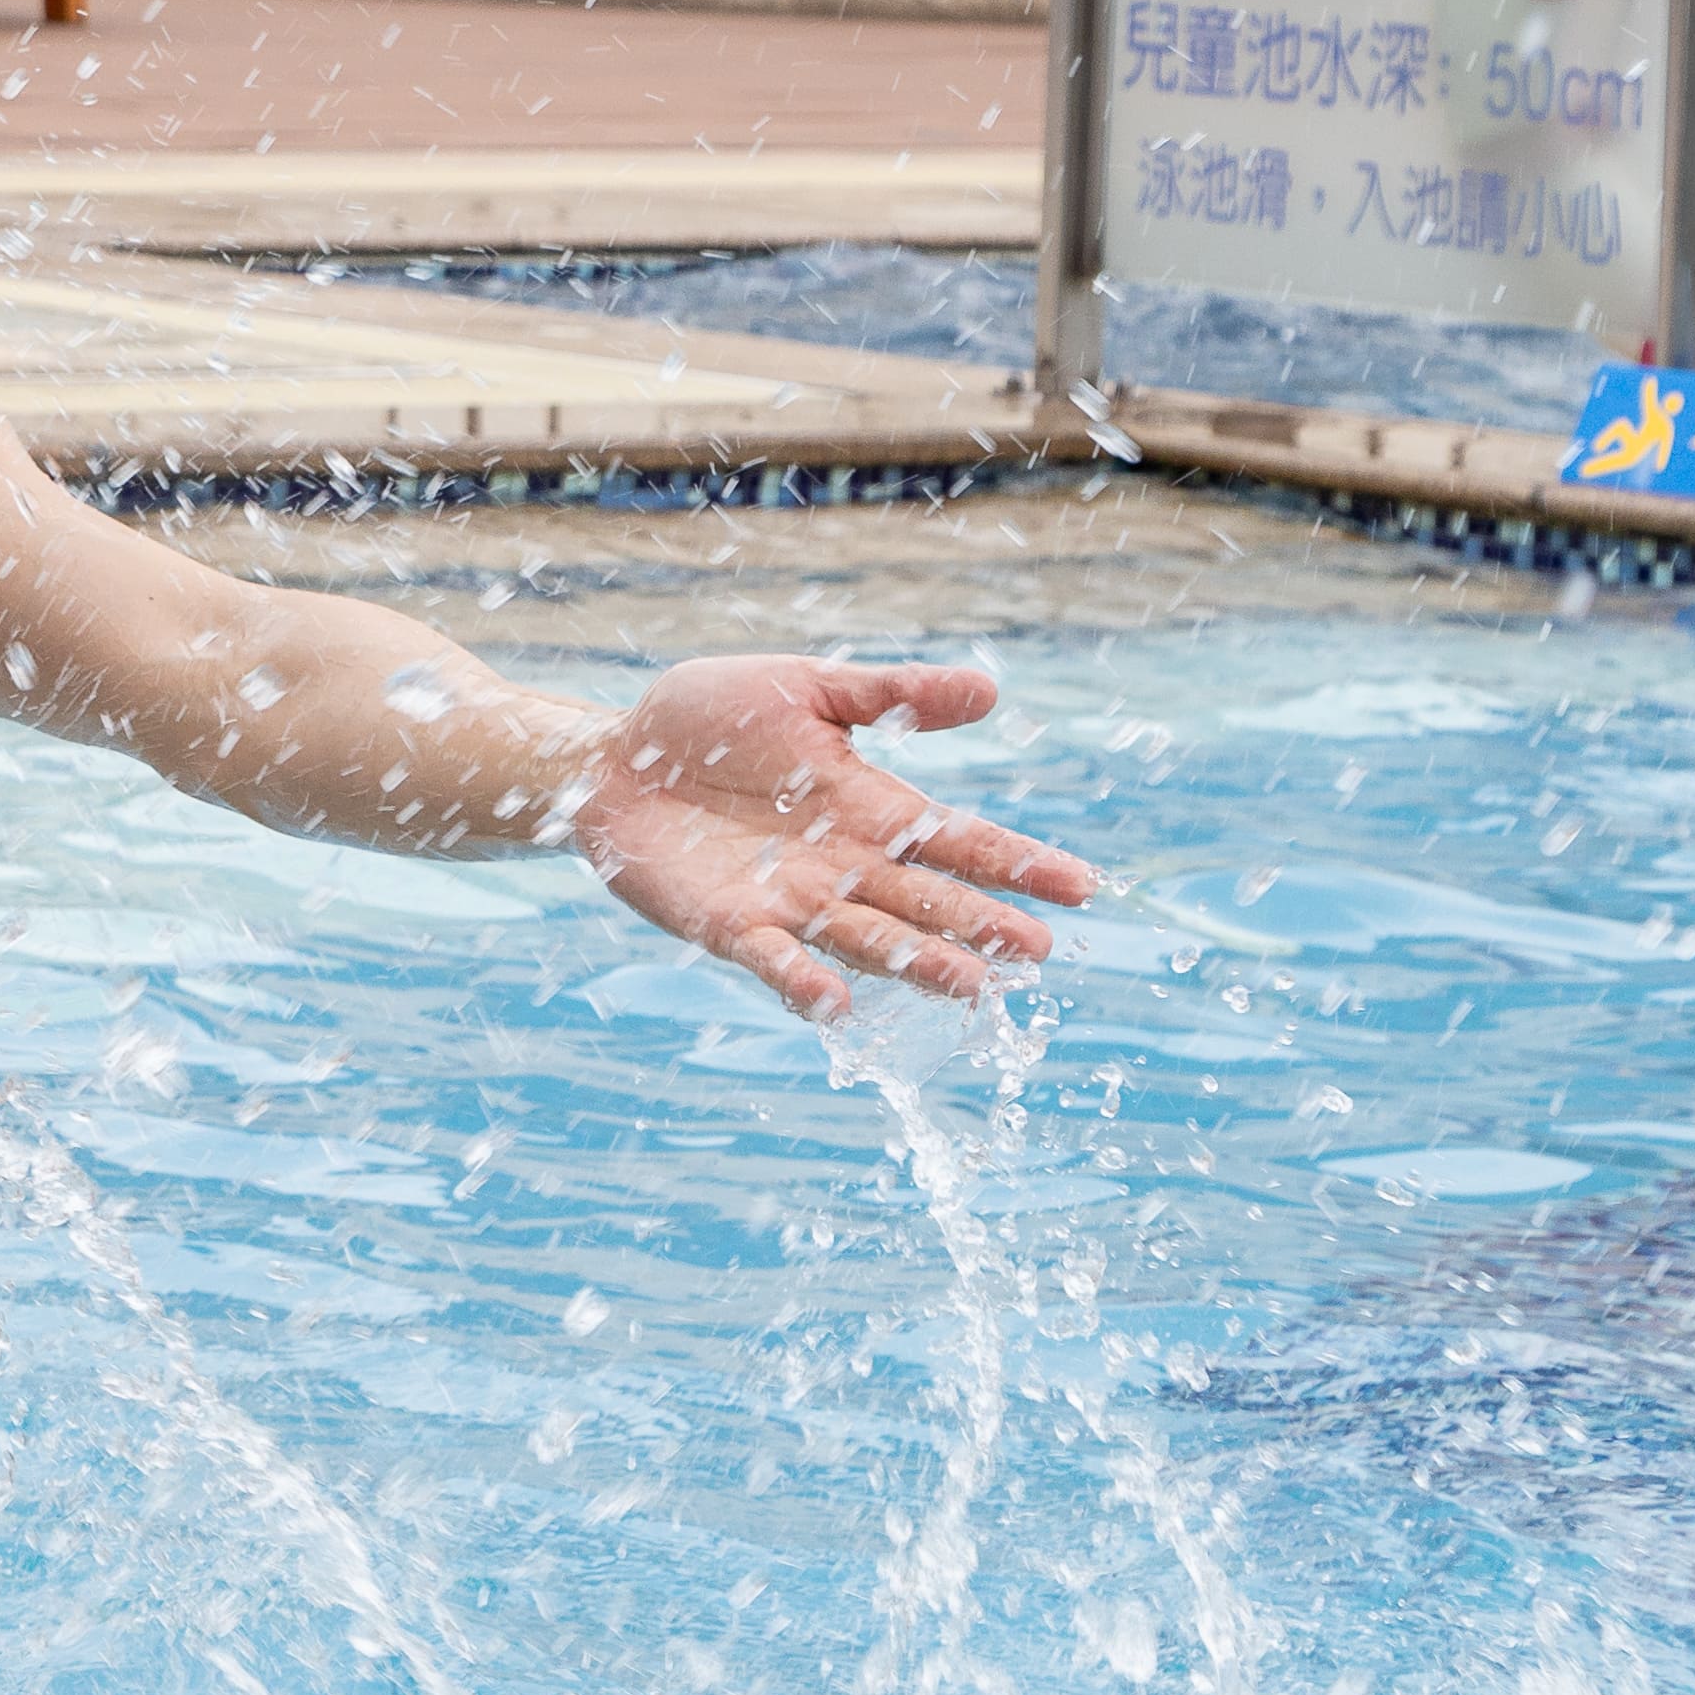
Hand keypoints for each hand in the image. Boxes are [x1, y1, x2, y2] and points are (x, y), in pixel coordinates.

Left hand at [568, 656, 1088, 1018]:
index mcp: (870, 809)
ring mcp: (791, 902)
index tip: (1084, 886)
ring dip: (919, 963)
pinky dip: (803, 983)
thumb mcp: (804, 689)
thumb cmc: (706, 720)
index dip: (1018, 864)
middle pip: (927, 901)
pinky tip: (833, 1005)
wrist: (610, 758)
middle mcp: (845, 867)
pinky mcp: (732, 927)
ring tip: (975, 986)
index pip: (960, 842)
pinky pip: (775, 961)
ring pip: (868, 939)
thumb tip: (991, 690)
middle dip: (981, 925)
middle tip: (1039, 950)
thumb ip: (891, 694)